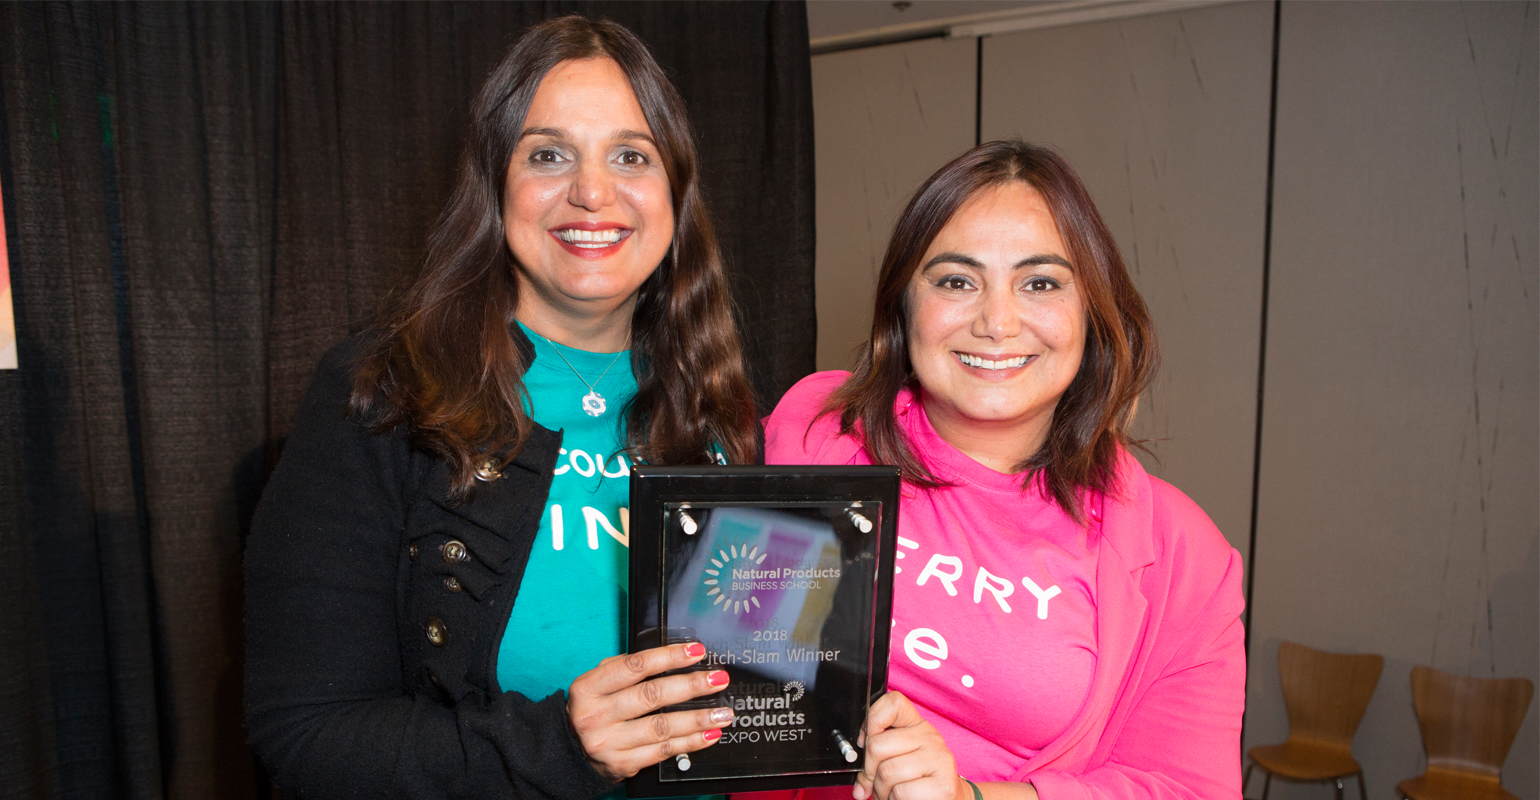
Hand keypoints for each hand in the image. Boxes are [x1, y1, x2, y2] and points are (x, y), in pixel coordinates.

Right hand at [567, 642, 733, 781]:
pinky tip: (708, 734)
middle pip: (652, 696)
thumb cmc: (593, 709)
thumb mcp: (597, 683)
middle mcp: (597, 715)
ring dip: (697, 719)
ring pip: (661, 727)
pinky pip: (663, 751)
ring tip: (722, 713)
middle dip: (690, 686)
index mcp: (589, 688)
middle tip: (717, 680)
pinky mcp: (622, 764)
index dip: (669, 657)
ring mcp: (609, 743)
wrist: (570, 751)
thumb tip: (671, 657)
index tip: (696, 651)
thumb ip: (626, 668)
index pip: (635, 666)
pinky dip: (690, 743)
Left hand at [853, 691, 964, 799]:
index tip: (865, 742)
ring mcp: (939, 759)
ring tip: (891, 793)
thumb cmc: (917, 781)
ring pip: (887, 772)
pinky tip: (904, 799)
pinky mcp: (943, 785)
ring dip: (881, 791)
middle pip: (878, 745)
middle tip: (876, 782)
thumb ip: (877, 755)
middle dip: (869, 771)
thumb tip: (855, 768)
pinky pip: (901, 792)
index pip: (893, 703)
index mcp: (916, 725)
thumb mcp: (898, 758)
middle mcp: (930, 737)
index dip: (872, 721)